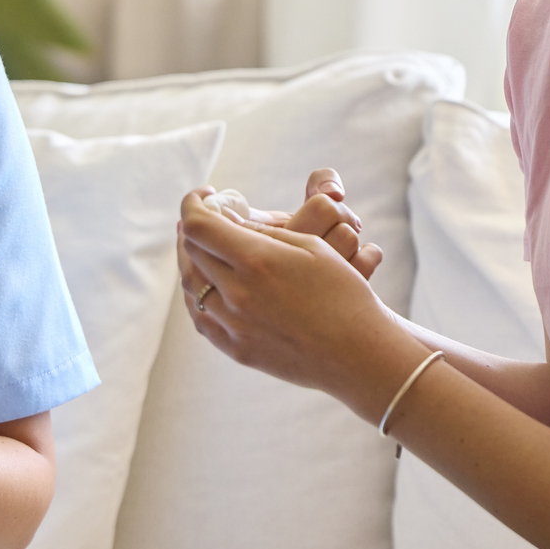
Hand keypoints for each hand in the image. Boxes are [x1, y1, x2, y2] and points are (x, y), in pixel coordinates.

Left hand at [177, 189, 418, 415]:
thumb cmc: (342, 293)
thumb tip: (227, 219)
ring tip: (198, 248)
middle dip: (192, 228)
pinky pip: (202, 319)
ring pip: (192, 286)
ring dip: (190, 261)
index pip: (199, 225)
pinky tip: (204, 286)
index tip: (204, 196)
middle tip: (201, 218)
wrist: (359, 352)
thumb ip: (262, 232)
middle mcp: (237, 293)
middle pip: (192, 252)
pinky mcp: (237, 349)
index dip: (194, 204)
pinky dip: (196, 297)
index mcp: (256, 261)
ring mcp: (234, 325)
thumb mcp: (309, 247)